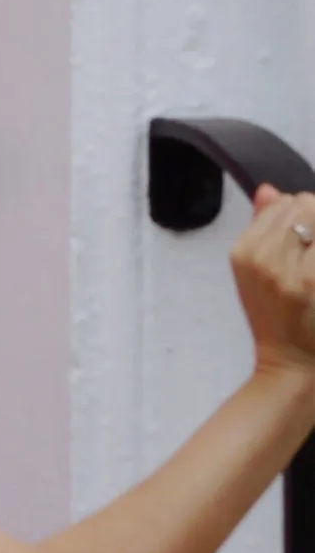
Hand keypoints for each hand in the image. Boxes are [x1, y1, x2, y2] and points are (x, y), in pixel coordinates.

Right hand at [234, 185, 314, 377]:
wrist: (292, 364)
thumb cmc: (278, 318)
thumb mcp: (257, 270)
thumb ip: (263, 224)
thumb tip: (268, 189)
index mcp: (244, 251)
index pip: (284, 202)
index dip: (302, 218)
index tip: (304, 246)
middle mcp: (262, 257)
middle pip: (305, 203)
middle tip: (311, 256)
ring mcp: (292, 271)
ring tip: (314, 267)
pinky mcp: (311, 282)